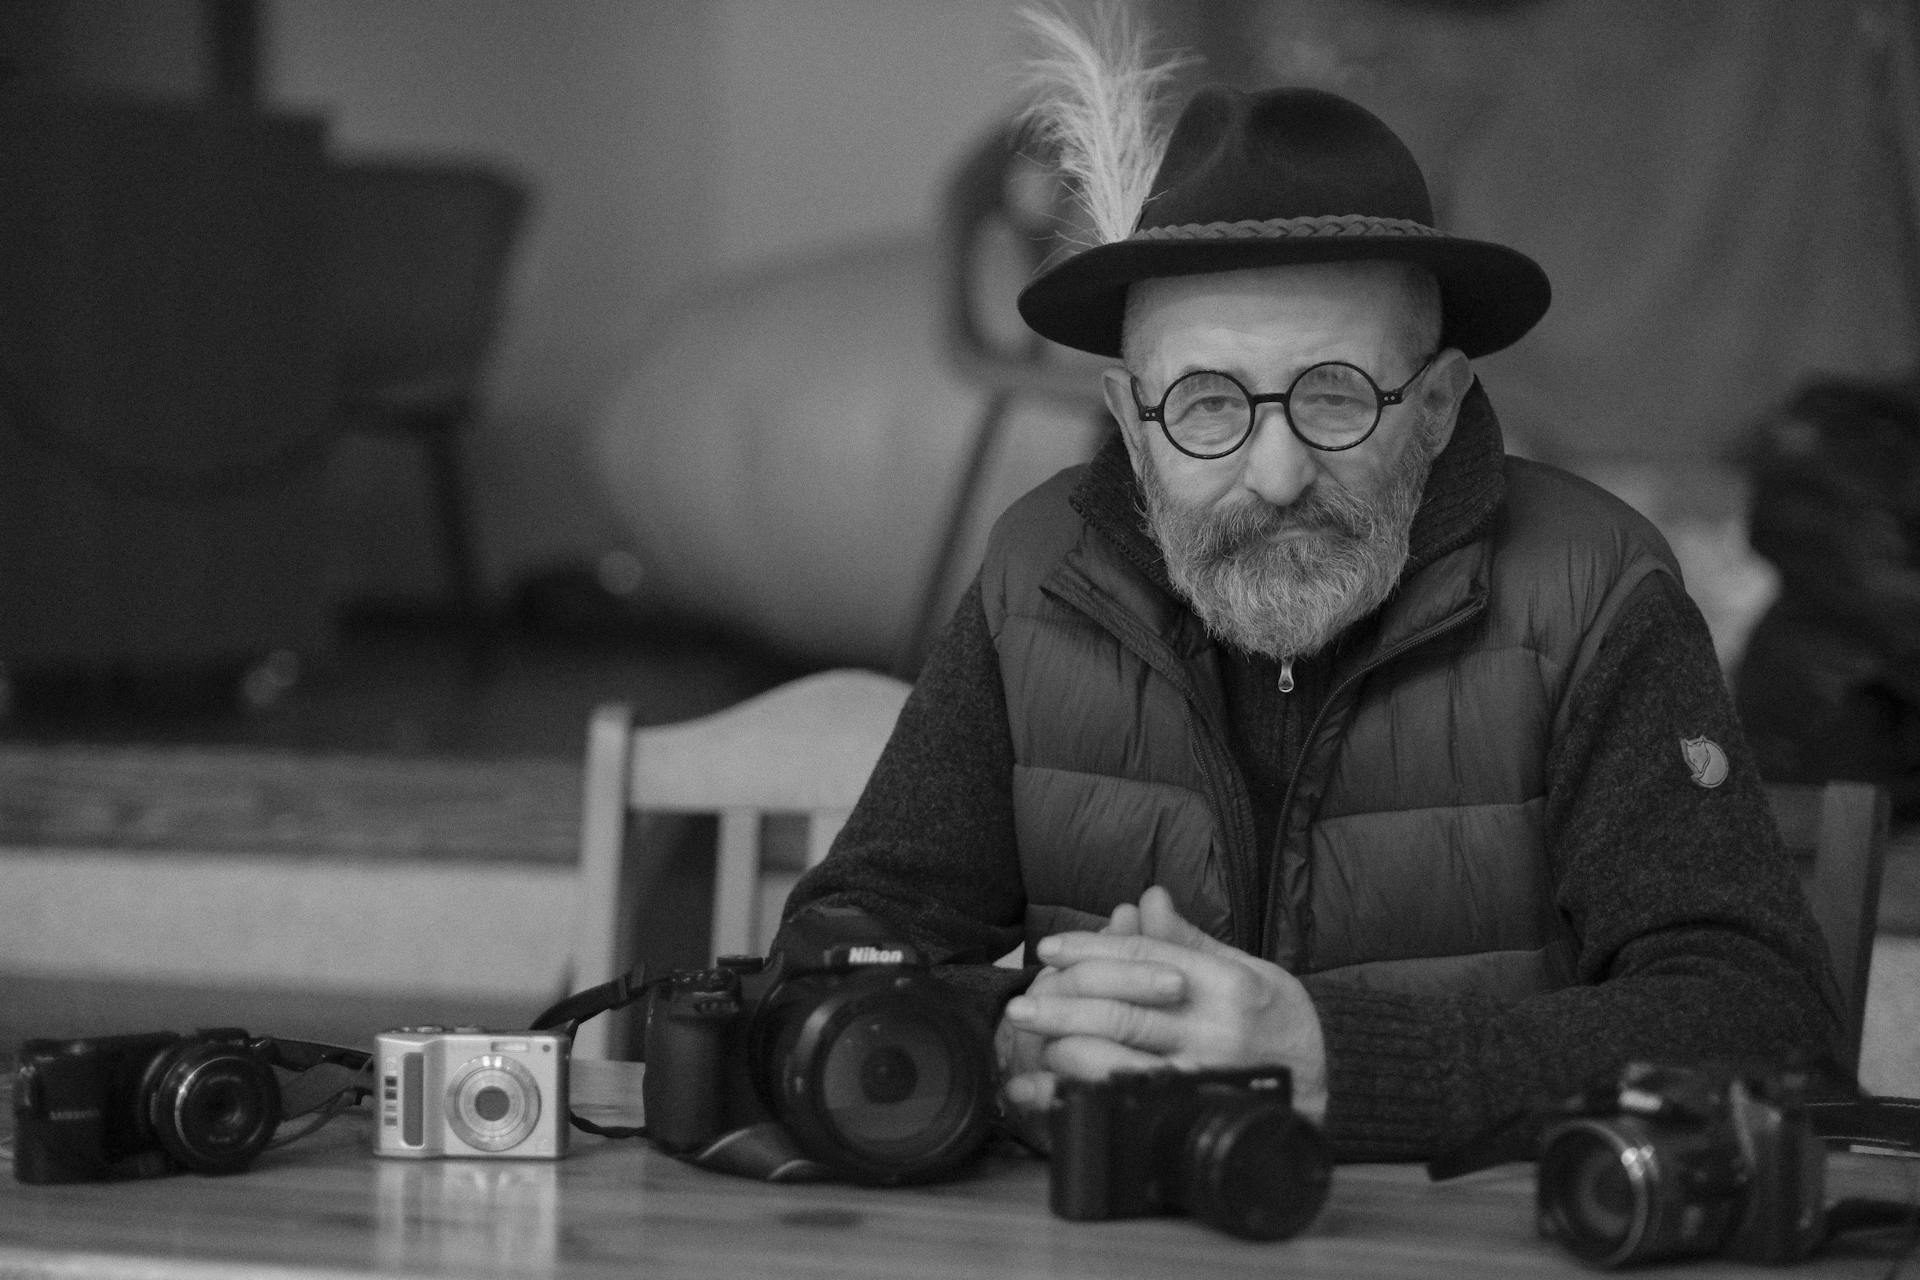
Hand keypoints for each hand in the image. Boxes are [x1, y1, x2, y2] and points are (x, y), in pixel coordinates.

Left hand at [1003, 886, 1328, 1122]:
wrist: (1327, 1082)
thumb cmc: (1275, 1017)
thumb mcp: (1241, 967)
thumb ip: (1187, 940)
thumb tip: (1147, 899)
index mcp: (1225, 984)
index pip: (1143, 958)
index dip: (1090, 950)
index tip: (1049, 950)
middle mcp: (1214, 1030)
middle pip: (1122, 1012)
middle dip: (1063, 1005)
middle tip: (1021, 1004)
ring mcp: (1203, 1077)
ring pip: (1118, 1062)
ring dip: (1067, 1051)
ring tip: (1034, 1043)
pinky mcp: (1191, 1114)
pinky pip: (1125, 1105)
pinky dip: (1079, 1098)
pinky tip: (1047, 1095)